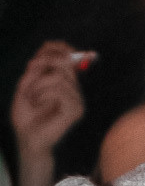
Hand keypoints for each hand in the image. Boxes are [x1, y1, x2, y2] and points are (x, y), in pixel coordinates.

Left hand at [10, 42, 86, 157]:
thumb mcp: (25, 86)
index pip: (67, 55)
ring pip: (59, 77)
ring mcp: (76, 99)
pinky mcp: (76, 110)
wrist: (27, 138)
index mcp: (63, 81)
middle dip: (43, 64)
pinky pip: (59, 91)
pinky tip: (37, 104)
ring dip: (38, 84)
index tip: (44, 50)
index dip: (58, 47)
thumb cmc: (26, 116)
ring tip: (31, 97)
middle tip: (29, 73)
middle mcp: (72, 88)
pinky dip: (43, 94)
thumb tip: (46, 52)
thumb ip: (35, 69)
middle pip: (64, 61)